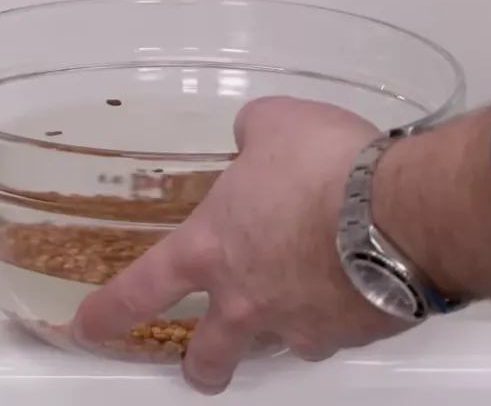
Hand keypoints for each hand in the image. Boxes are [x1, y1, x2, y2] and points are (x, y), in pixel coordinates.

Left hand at [72, 97, 408, 393]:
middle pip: (206, 357)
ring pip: (277, 350)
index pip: (140, 291)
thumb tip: (253, 135)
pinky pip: (336, 333)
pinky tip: (354, 284)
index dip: (108, 313)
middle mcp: (248, 301)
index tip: (88, 329)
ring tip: (294, 315)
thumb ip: (253, 133)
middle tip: (201, 367)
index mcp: (212, 249)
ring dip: (278, 336)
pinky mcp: (350, 335)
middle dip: (199, 367)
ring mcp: (300, 326)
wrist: (401, 214)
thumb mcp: (276, 123)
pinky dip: (340, 314)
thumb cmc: (330, 170)